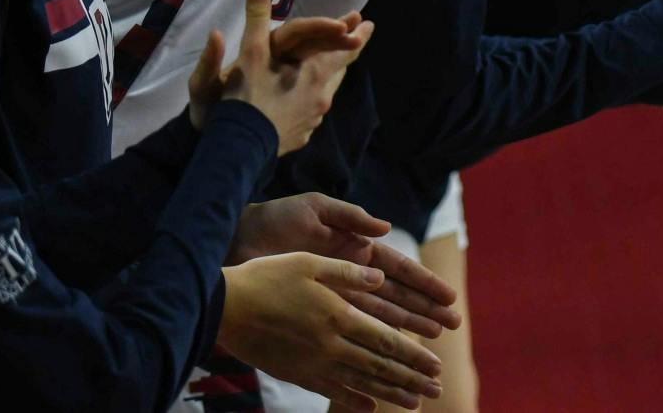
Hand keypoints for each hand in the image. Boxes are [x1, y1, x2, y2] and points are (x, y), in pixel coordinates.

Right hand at [186, 0, 368, 150]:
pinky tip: (307, 99)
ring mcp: (312, 119)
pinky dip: (314, 98)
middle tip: (359, 39)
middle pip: (340, 70)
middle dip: (348, 51)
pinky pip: (313, 111)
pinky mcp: (301, 136)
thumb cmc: (247, 96)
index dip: (354, 34)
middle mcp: (321, 96)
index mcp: (315, 72)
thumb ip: (256, 17)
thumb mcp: (250, 52)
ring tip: (335, 67)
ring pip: (328, 92)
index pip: (343, 49)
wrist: (239, 148)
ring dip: (332, 75)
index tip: (366, 23)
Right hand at [218, 254, 444, 410]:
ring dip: (391, 393)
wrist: (226, 308)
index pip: (386, 340)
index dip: (414, 354)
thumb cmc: (267, 278)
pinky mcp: (297, 374)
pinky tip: (370, 406)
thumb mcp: (309, 263)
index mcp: (338, 314)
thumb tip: (380, 277)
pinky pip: (331, 390)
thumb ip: (347, 272)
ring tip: (415, 402)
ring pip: (361, 382)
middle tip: (437, 387)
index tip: (436, 364)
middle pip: (379, 366)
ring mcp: (314, 363)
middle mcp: (331, 344)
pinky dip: (354, 399)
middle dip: (412, 378)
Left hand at [231, 194, 461, 336]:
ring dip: (407, 328)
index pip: (397, 268)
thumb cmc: (276, 220)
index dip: (423, 282)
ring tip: (432, 340)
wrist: (239, 242)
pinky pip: (352, 329)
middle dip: (424, 309)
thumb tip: (385, 227)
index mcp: (355, 248)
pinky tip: (389, 354)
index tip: (447, 296)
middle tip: (452, 324)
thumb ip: (351, 217)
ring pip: (380, 316)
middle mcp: (351, 275)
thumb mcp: (315, 209)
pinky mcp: (320, 312)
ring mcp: (337, 296)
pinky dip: (371, 341)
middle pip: (396, 296)